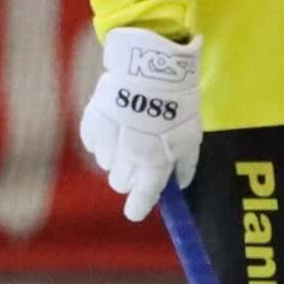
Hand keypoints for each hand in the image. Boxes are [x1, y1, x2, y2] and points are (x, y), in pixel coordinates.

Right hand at [78, 26, 201, 222]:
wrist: (149, 73)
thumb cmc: (176, 106)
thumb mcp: (191, 137)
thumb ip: (185, 166)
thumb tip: (179, 184)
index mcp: (154, 165)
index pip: (141, 200)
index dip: (138, 208)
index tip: (136, 210)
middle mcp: (127, 160)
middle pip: (120, 184)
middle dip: (130, 177)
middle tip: (139, 159)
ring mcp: (106, 145)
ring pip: (107, 165)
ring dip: (117, 157)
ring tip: (131, 132)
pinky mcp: (91, 128)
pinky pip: (95, 145)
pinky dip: (104, 140)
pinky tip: (117, 123)